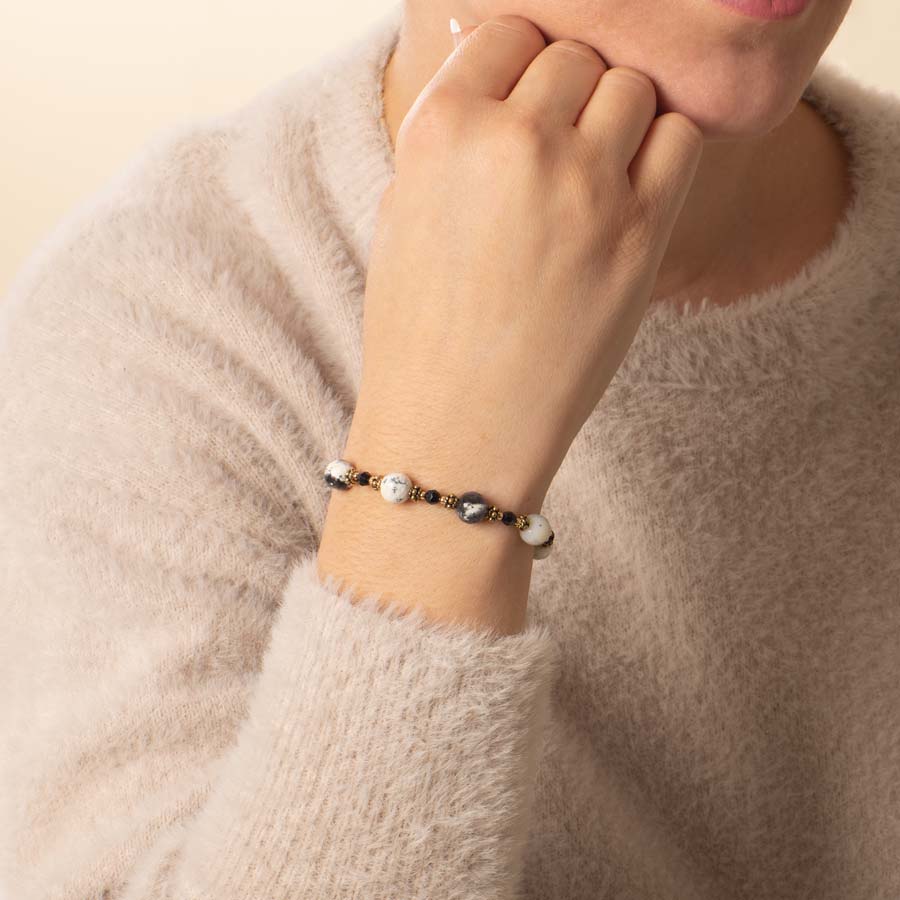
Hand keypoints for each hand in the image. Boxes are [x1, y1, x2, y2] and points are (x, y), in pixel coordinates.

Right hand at [348, 14, 702, 501]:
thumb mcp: (403, 215)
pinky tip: (629, 193)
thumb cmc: (420, 331)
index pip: (508, 31)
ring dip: (615, 119)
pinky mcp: (642, 232)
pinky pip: (679, 137)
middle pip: (574, 57)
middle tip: (554, 152)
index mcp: (441, 128)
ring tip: (591, 176)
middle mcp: (515, 142)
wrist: (457, 427)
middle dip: (566, 95)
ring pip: (630, 88)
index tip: (521, 102)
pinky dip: (660, 150)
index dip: (518, 65)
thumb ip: (455, 136)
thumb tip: (503, 79)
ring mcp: (585, 186)